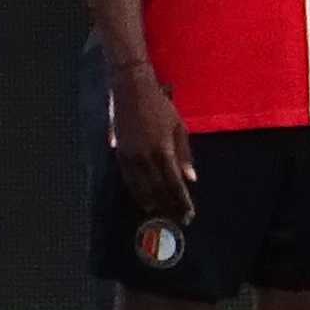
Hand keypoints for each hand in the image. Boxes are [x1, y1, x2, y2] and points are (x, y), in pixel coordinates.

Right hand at [110, 59, 194, 219]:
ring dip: (152, 202)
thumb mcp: (179, 128)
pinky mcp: (119, 154)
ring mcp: (129, 157)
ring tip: (162, 214)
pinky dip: (136, 191)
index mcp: (162, 151)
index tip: (189, 213)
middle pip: (158, 189)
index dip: (181, 200)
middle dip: (168, 205)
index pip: (174, 183)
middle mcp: (144, 158)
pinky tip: (143, 199)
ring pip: (141, 187)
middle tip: (178, 218)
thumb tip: (190, 178)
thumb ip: (184, 155)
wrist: (131, 91)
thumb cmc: (160, 108)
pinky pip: (128, 179)